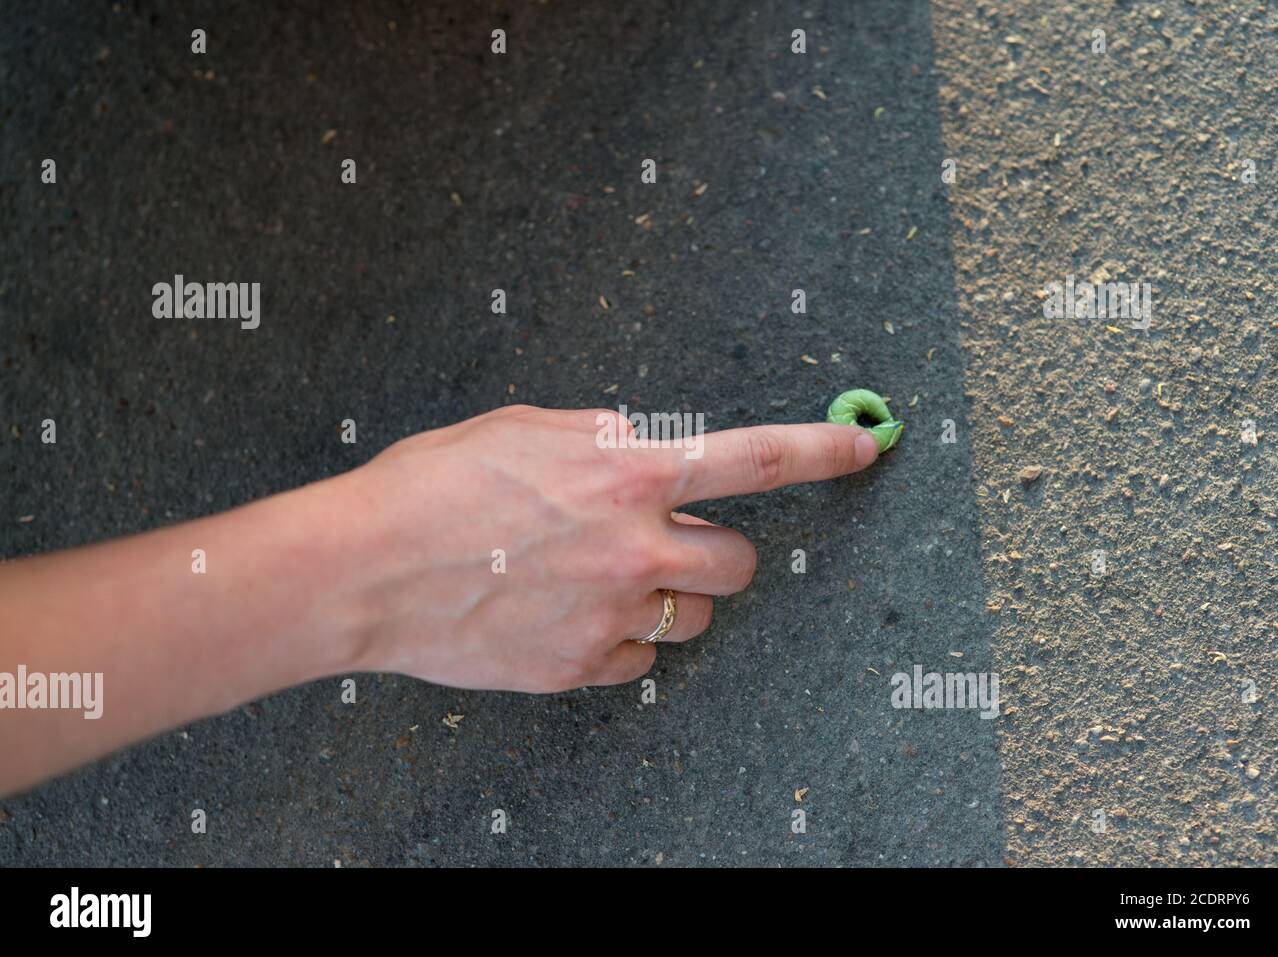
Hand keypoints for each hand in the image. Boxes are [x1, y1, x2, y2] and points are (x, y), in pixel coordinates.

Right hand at [334, 405, 879, 691]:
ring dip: (669, 599)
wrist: (365, 571)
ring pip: (695, 618)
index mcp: (626, 472)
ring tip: (600, 581)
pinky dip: (622, 641)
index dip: (822, 450)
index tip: (863, 447)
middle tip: (674, 545)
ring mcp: (613, 614)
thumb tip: (639, 443)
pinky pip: (641, 660)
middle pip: (740, 564)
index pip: (756, 458)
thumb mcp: (523, 428)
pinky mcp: (583, 667)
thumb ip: (600, 436)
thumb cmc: (431, 486)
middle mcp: (635, 546)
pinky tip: (570, 618)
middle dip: (721, 555)